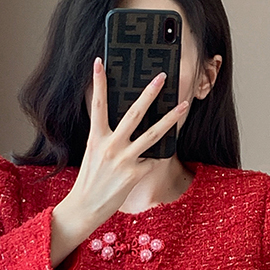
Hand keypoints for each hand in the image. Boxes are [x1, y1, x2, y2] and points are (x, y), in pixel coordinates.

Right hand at [68, 56, 189, 223]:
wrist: (85, 208)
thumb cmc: (91, 179)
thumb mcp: (94, 153)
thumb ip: (108, 137)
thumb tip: (129, 122)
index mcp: (96, 137)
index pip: (97, 104)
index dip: (98, 83)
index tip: (100, 62)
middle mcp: (110, 146)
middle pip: (134, 113)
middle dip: (149, 93)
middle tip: (162, 77)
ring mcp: (124, 160)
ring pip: (153, 134)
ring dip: (171, 118)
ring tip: (184, 105)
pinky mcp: (135, 174)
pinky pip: (152, 161)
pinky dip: (153, 161)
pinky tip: (150, 163)